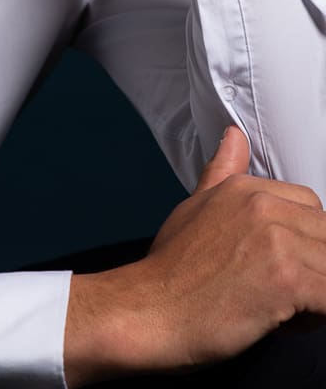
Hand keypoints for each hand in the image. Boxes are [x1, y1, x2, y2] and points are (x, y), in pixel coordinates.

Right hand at [64, 127, 325, 385]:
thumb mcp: (193, 207)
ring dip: (316, 291)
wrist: (148, 311)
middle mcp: (264, 206)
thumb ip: (221, 172)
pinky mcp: (288, 280)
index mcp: (246, 189)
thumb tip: (234, 136)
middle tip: (279, 292)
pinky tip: (286, 321)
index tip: (277, 265)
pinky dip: (317, 314)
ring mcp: (277, 241)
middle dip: (314, 266)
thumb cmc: (169, 270)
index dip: (301, 241)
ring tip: (280, 308)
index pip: (310, 207)